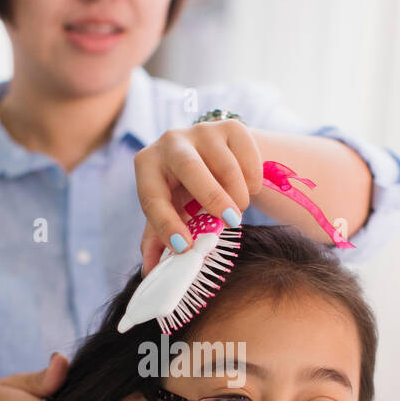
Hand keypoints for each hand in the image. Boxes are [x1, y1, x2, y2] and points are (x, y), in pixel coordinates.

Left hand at [134, 118, 263, 275]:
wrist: (215, 159)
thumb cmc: (184, 192)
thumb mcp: (170, 213)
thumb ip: (158, 241)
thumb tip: (149, 273)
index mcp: (147, 165)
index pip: (153, 197)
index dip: (167, 225)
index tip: (185, 248)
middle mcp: (170, 141)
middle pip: (190, 168)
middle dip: (212, 197)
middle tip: (231, 222)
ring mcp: (202, 130)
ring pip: (225, 165)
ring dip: (238, 195)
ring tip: (237, 210)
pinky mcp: (231, 127)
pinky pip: (247, 157)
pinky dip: (252, 180)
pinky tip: (247, 188)